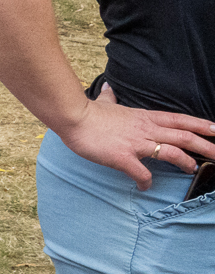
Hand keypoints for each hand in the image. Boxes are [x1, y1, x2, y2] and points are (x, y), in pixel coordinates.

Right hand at [62, 83, 214, 187]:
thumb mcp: (105, 102)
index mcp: (144, 117)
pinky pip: (141, 172)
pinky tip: (145, 185)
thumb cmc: (88, 112)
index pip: (180, 120)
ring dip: (186, 162)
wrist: (73, 117)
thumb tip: (108, 88)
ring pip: (171, 152)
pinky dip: (146, 181)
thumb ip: (110, 97)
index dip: (201, 125)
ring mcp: (136, 143)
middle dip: (205, 146)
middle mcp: (146, 129)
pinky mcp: (123, 157)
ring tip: (193, 169)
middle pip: (184, 136)